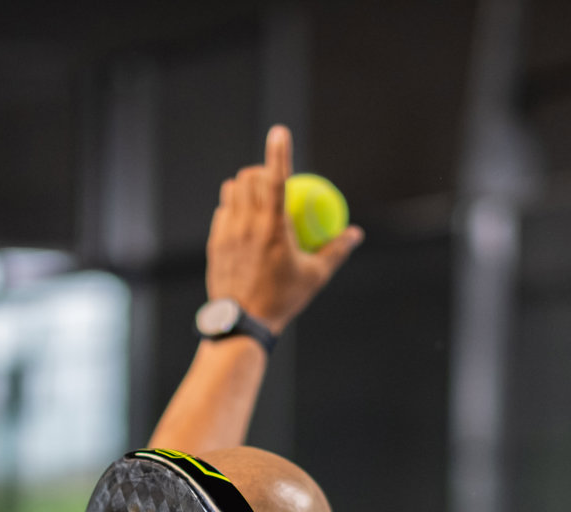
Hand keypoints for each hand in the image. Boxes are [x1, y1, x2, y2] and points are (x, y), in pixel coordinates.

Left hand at [205, 125, 363, 334]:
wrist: (243, 322)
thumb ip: (336, 250)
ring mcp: (227, 231)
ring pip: (231, 190)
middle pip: (249, 177)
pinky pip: (222, 211)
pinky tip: (243, 222)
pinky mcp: (215, 242)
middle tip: (272, 181)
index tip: (280, 131)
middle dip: (261, 170)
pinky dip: (233, 208)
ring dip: (245, 186)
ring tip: (257, 200)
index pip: (276, 178)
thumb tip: (355, 233)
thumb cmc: (283, 299)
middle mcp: (247, 224)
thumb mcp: (315, 277)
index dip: (279, 151)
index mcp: (274, 228)